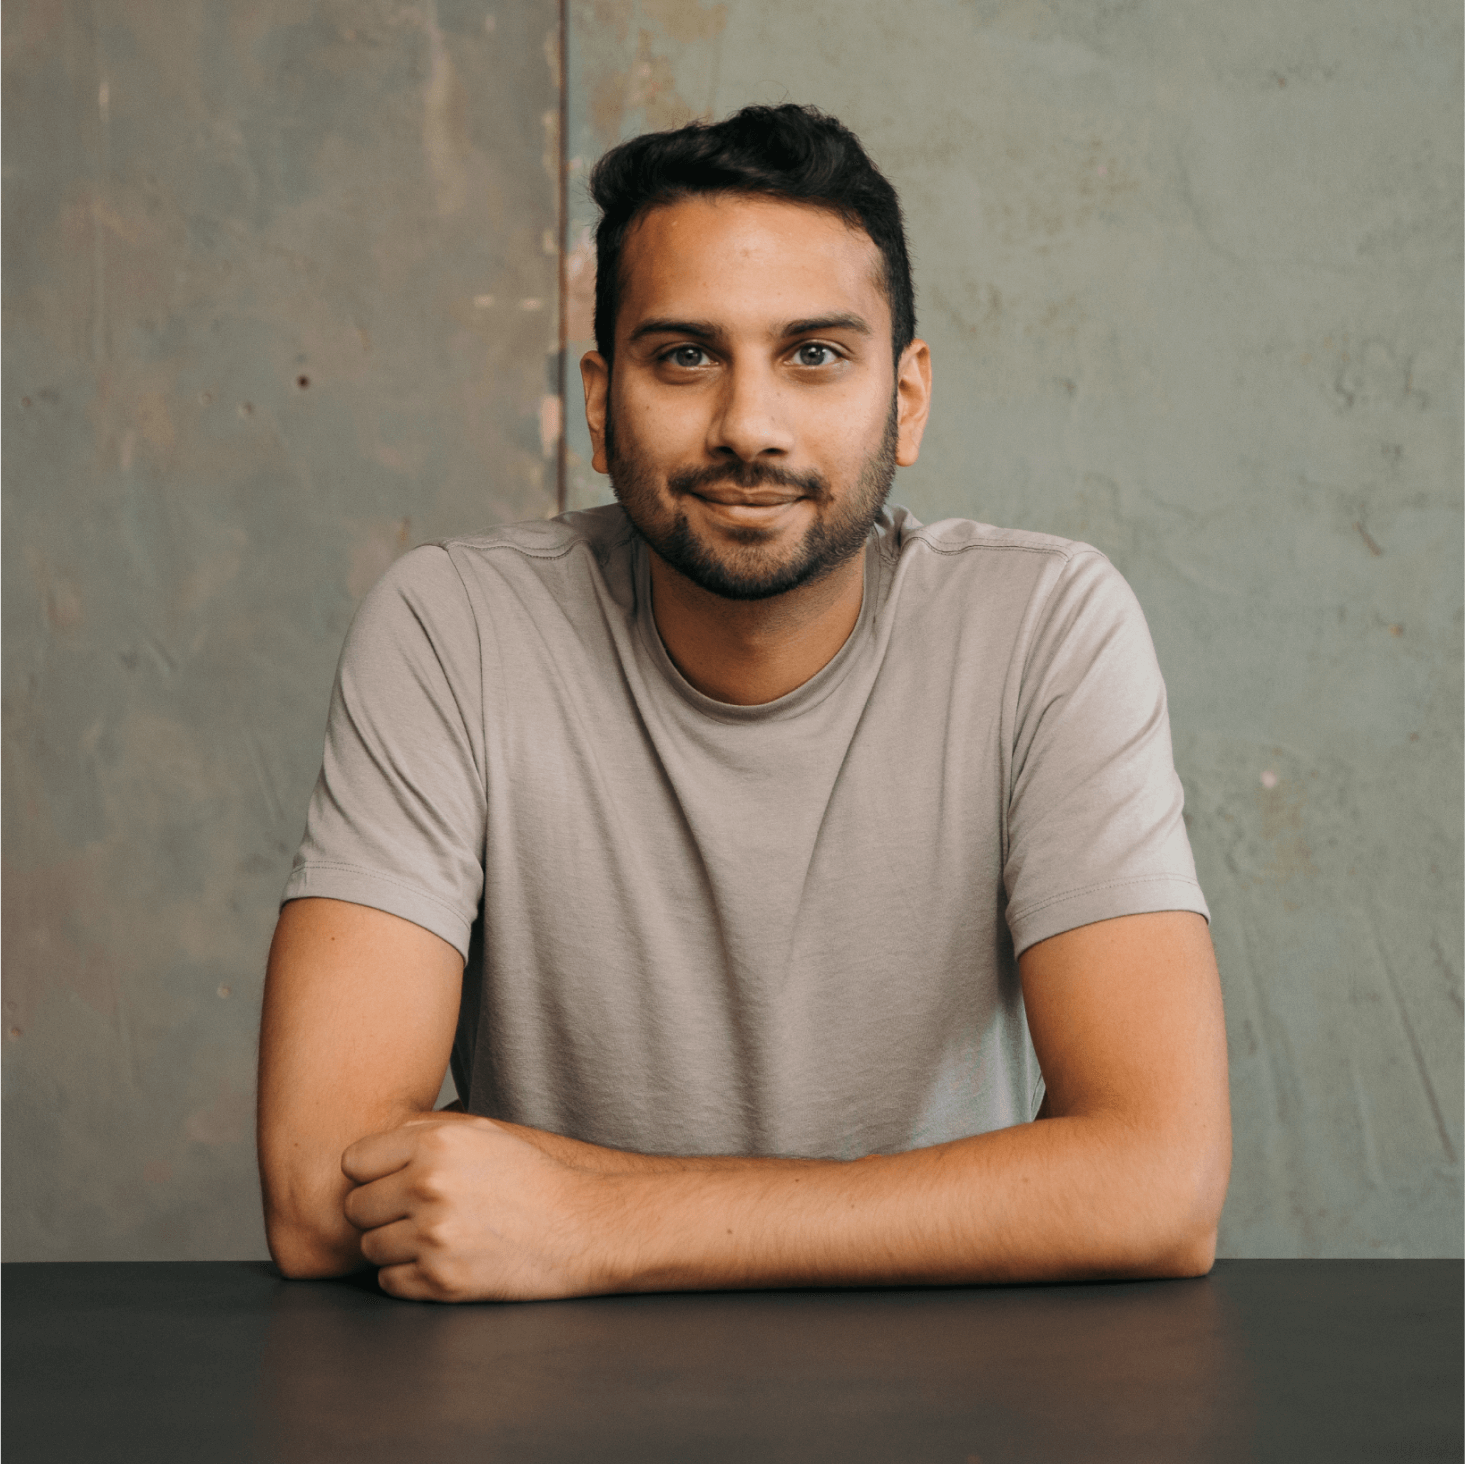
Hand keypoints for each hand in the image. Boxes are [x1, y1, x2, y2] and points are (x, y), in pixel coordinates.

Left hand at [341, 1116, 616, 1301]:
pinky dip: (408, 1275)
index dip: (370, 1173)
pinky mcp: (442, 1280)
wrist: (581, 1226)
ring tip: (432, 1235)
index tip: (389, 1181)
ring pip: (369, 1247)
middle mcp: (429, 1186)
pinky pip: (390, 1281)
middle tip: (412, 1213)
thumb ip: (424, 1132)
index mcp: (436, 1144)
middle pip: (355, 1207)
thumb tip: (372, 1145)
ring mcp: (433, 1236)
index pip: (354, 1161)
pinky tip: (441, 1259)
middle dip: (378, 1211)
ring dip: (393, 1245)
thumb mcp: (483, 1133)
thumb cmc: (531, 1178)